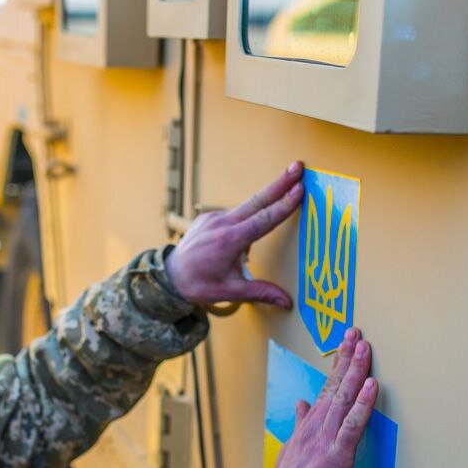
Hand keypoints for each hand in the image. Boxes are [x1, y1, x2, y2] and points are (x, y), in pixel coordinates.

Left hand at [164, 161, 304, 307]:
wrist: (168, 276)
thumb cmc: (199, 284)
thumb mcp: (230, 291)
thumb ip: (260, 293)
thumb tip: (287, 302)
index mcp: (230, 241)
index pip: (264, 219)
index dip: (284, 204)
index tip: (299, 188)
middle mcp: (222, 223)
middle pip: (258, 200)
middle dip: (280, 182)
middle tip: (298, 166)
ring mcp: (214, 217)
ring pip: (247, 207)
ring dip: (267, 199)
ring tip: (285, 189)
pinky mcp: (209, 217)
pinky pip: (234, 216)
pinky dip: (244, 222)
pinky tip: (238, 242)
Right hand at [274, 328, 377, 467]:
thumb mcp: (290, 449)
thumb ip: (298, 424)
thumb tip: (301, 403)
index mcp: (308, 425)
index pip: (325, 387)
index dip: (337, 364)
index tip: (346, 343)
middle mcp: (317, 425)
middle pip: (334, 385)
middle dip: (346, 357)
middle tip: (356, 333)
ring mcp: (327, 437)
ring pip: (343, 398)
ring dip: (355, 372)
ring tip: (364, 349)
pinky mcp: (339, 453)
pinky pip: (353, 424)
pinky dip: (362, 404)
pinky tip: (372, 386)